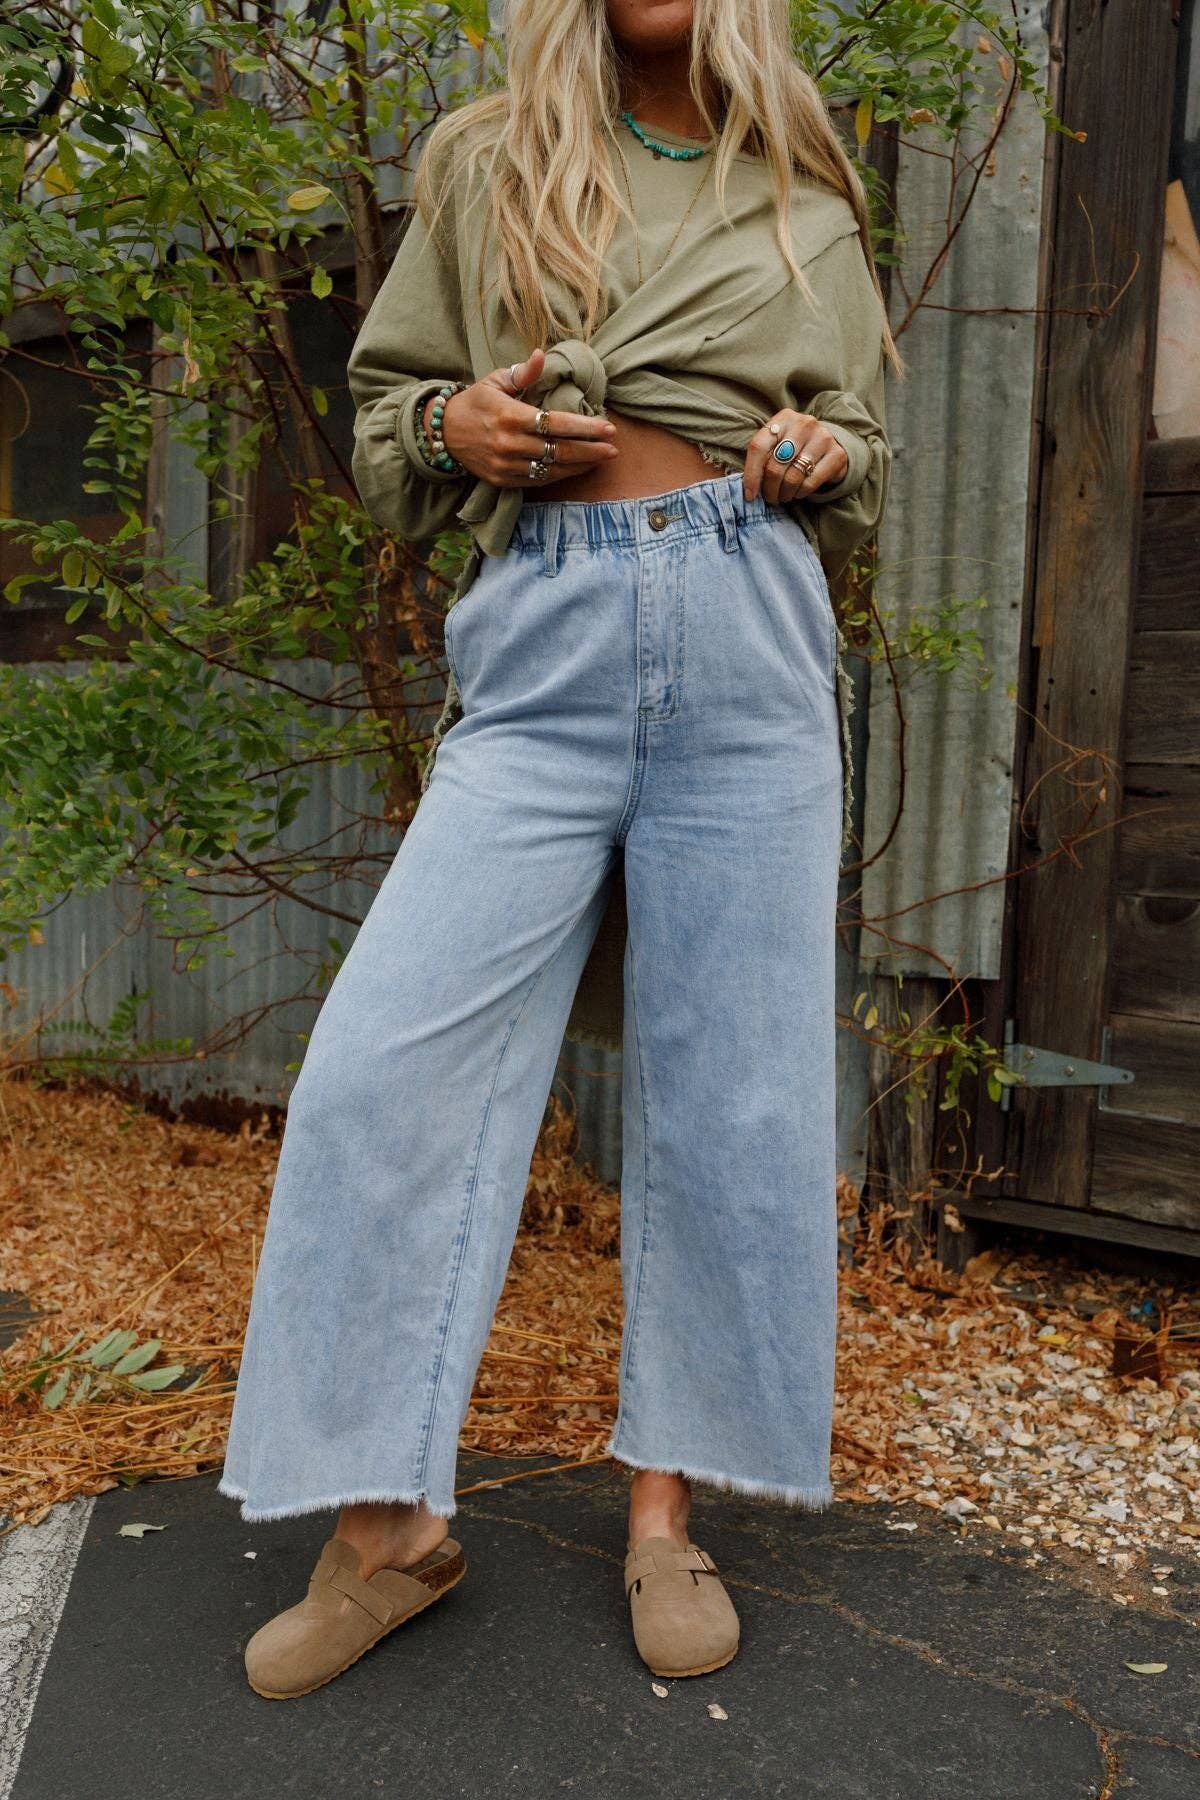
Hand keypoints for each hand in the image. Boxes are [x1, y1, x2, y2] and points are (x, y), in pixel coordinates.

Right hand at [424, 349, 618, 487]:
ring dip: (581, 465)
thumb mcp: (495, 381)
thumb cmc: (476, 402)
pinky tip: (578, 468)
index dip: (585, 428)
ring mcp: (506, 466)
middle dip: (591, 450)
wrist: (444, 434)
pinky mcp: (503, 481)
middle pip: (559, 450)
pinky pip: (539, 481)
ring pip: (552, 469)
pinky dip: (561, 475)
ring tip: (602, 459)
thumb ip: (522, 373)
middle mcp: (508, 444)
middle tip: (613, 448)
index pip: (555, 423)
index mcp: (509, 416)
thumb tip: (541, 355)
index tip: (608, 428)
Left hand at [742, 410, 847, 506]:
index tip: (750, 495)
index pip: (758, 447)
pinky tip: (798, 492)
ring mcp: (823, 437)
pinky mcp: (837, 454)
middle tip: (770, 498)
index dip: (751, 474)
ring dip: (784, 493)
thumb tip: (748, 489)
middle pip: (775, 465)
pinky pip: (810, 483)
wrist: (831, 444)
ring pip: (793, 477)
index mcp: (783, 418)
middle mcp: (804, 423)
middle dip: (769, 489)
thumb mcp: (778, 444)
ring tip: (783, 496)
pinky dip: (800, 493)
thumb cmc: (796, 447)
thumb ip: (763, 458)